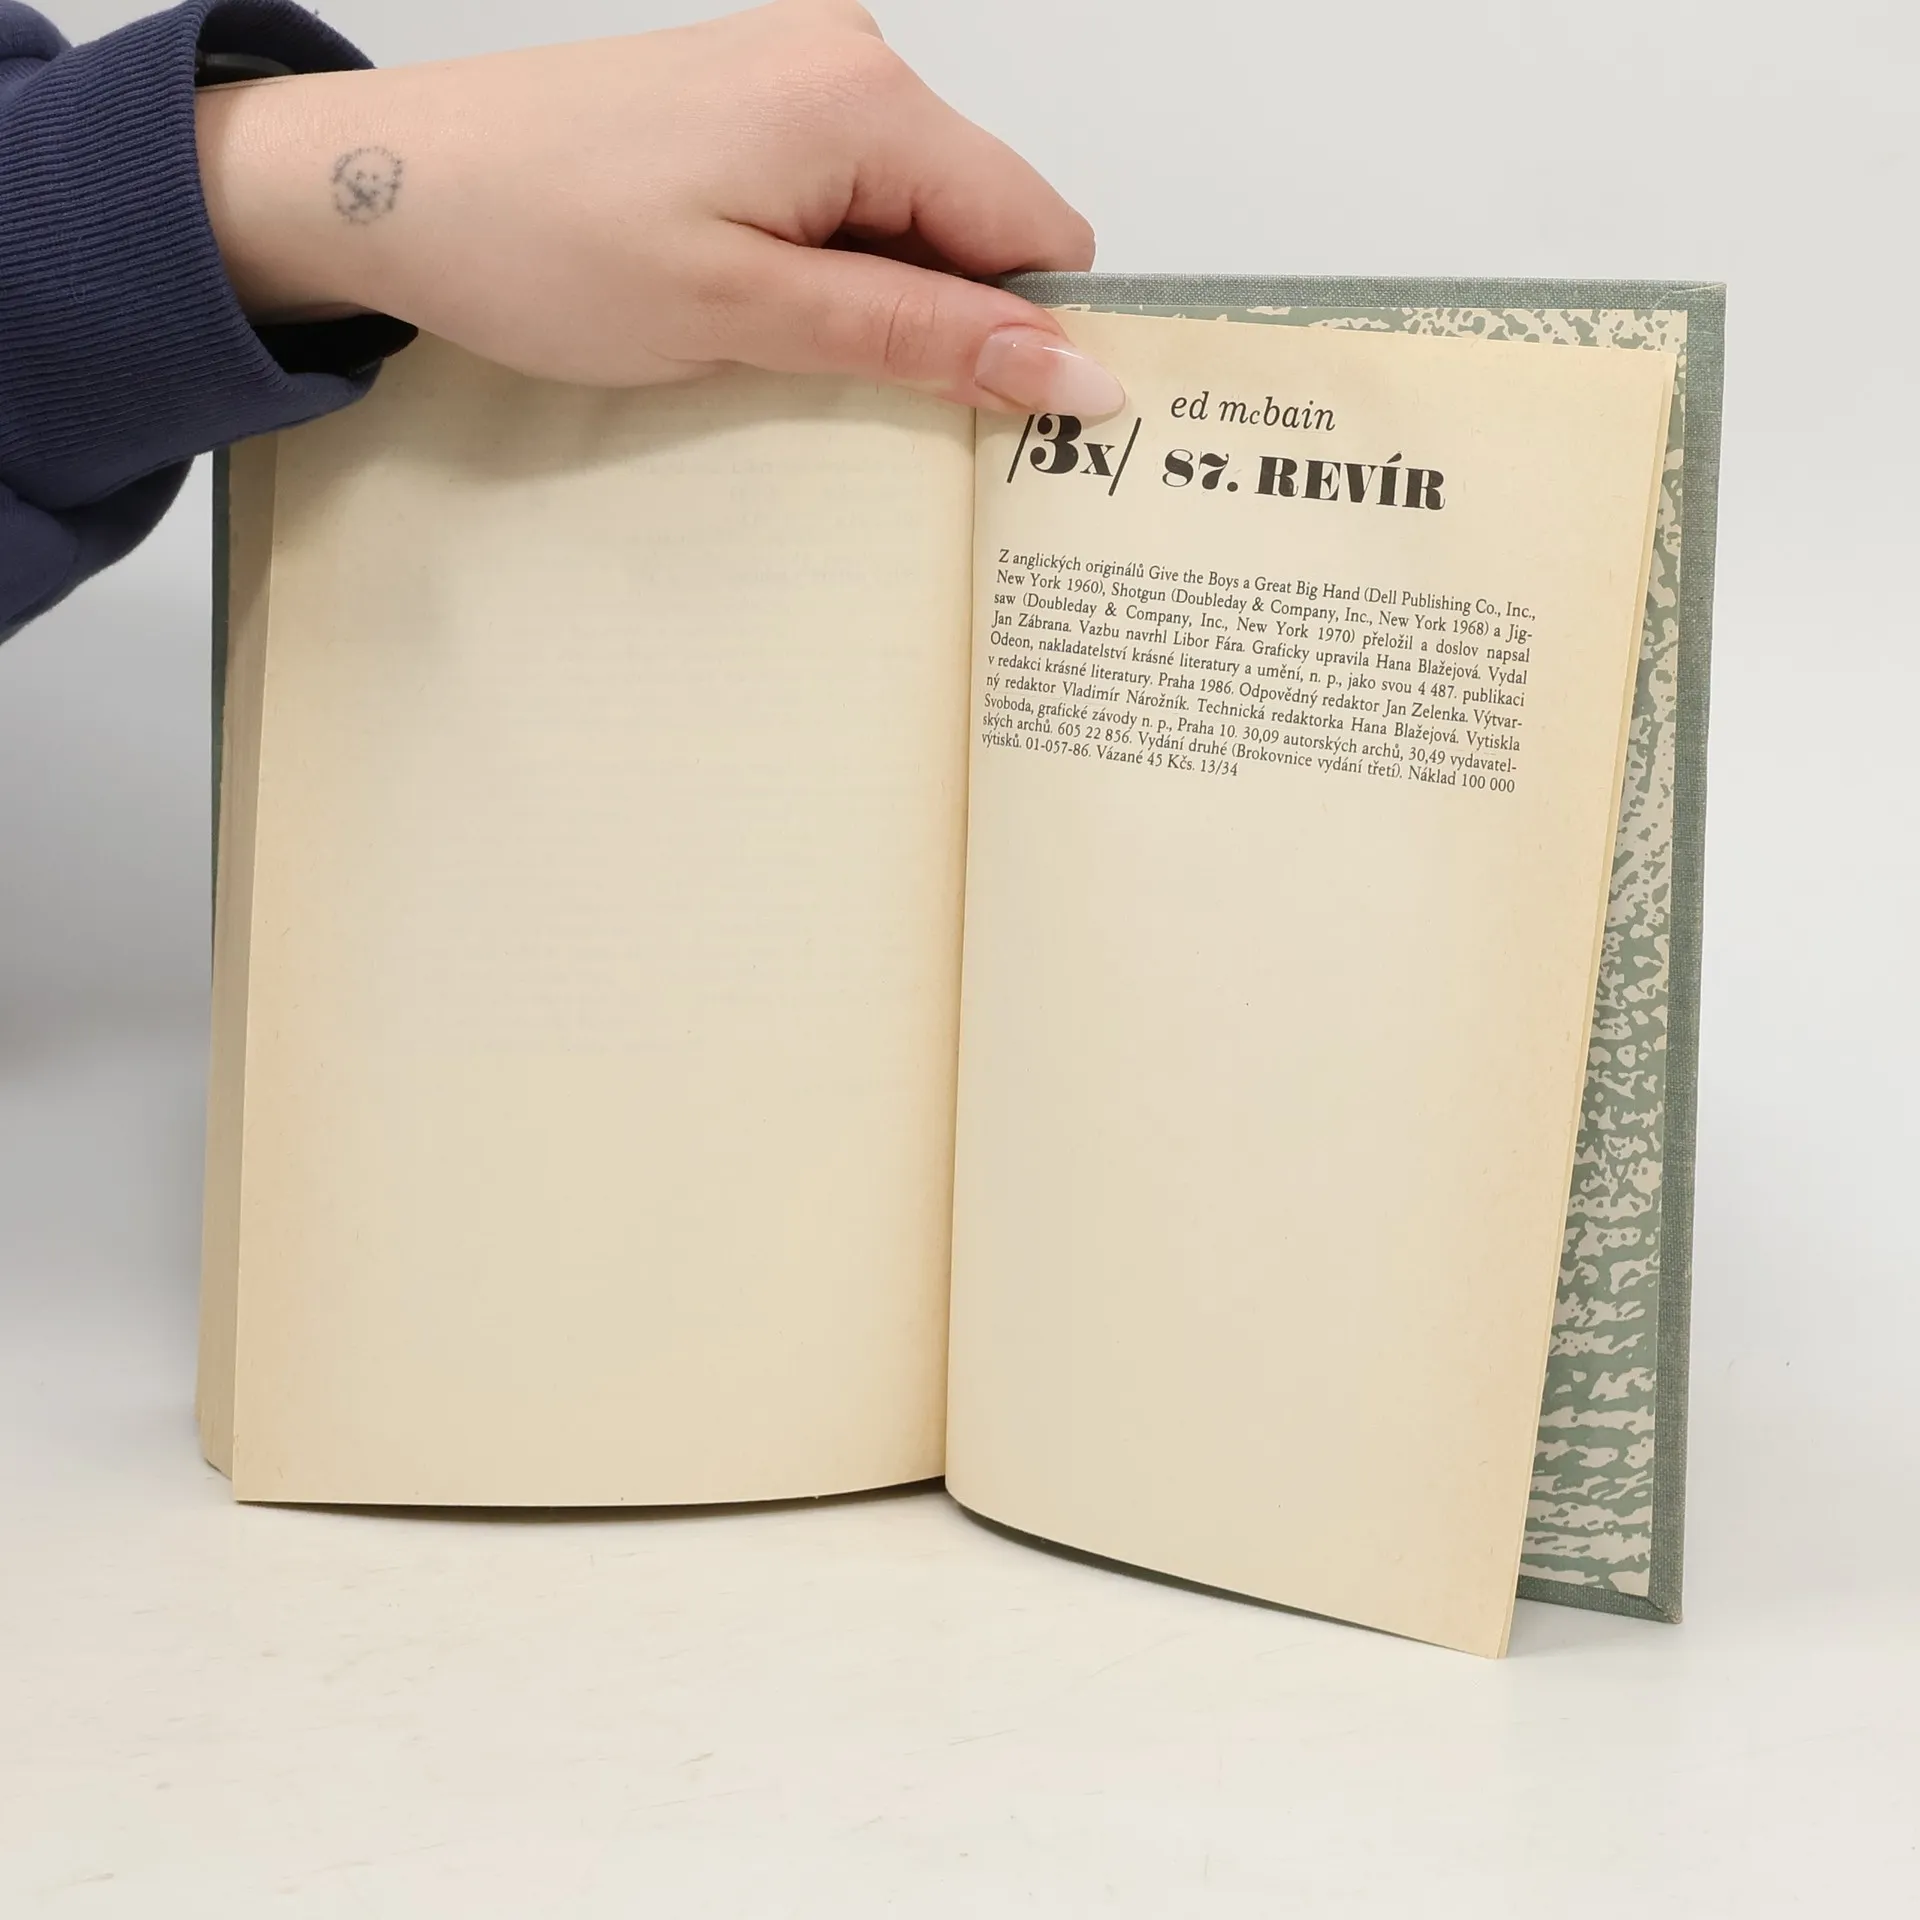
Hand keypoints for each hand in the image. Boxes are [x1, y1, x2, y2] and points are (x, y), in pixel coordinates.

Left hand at [193, 0, 1123, 417]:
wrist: (383, 184)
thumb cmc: (539, 241)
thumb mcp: (750, 314)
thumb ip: (924, 338)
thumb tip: (1075, 371)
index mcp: (867, 97)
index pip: (1039, 231)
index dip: (1034, 337)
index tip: (999, 431)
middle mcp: (852, 60)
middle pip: (984, 223)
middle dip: (954, 324)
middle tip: (856, 400)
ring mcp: (801, 72)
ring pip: (917, 219)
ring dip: (884, 305)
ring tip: (778, 349)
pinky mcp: (755, 103)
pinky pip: (851, 200)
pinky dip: (833, 272)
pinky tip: (760, 311)